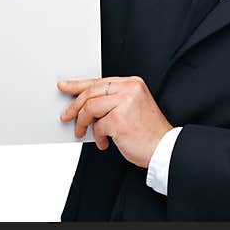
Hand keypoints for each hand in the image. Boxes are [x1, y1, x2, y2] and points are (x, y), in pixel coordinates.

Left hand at [58, 76, 172, 168]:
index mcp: (133, 83)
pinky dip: (98, 137)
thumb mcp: (132, 107)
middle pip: (91, 92)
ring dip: (82, 123)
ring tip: (83, 132)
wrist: (164, 148)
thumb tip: (84, 103)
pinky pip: (98, 126)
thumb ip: (112, 100)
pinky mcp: (119, 119)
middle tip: (66, 116)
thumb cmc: (148, 131)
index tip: (65, 86)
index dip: (78, 85)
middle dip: (75, 106)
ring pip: (90, 107)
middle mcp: (130, 89)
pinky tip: (105, 142)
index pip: (99, 81)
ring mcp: (125, 102)